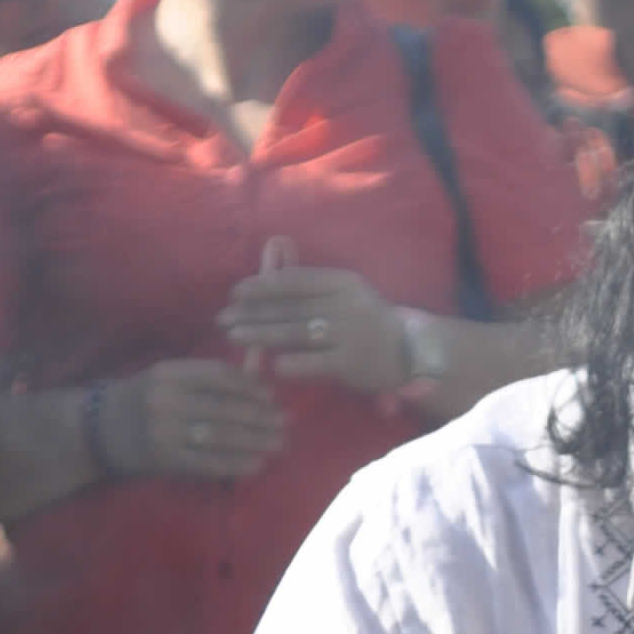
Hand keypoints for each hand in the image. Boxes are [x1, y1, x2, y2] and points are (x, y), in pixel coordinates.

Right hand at [114, 359, 288, 483]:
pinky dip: (236, 464)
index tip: (272, 396)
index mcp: (169, 373)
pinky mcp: (165, 459)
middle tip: (285, 423)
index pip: (220, 377)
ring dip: (256, 441)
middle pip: (225, 408)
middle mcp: (166, 400)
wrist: (98, 431)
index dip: (251, 387)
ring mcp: (165, 431)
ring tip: (278, 444)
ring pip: (221, 436)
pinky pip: (208, 463)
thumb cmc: (143, 399)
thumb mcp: (169, 378)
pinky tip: (257, 464)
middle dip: (261, 417)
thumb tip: (257, 365)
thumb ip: (208, 376)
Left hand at [218, 264, 409, 394]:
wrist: (410, 352)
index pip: (295, 281)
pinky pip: (317, 362)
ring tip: (234, 336)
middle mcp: (346, 304)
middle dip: (253, 312)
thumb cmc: (366, 322)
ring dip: (262, 334)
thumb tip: (267, 269)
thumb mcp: (344, 295)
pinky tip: (272, 365)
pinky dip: (294, 363)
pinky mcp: (354, 363)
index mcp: (341, 282)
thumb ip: (310, 286)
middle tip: (223, 318)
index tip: (234, 293)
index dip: (262, 285)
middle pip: (290, 306)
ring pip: (297, 332)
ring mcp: (350, 333)